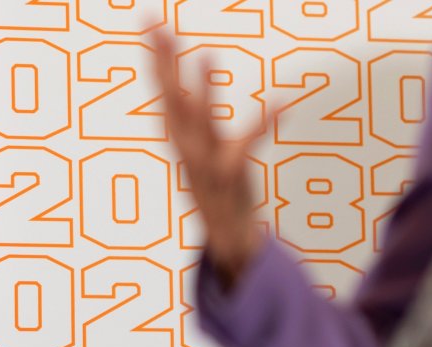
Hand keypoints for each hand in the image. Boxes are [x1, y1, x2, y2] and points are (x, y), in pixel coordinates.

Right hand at [151, 29, 271, 286]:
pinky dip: (262, 124)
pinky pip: (245, 147)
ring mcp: (205, 166)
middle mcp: (187, 151)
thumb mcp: (200, 152)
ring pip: (199, 123)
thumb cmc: (219, 190)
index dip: (156, 58)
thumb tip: (182, 94)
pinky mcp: (230, 179)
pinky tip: (281, 103)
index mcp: (180, 141)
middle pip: (170, 100)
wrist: (229, 239)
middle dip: (164, 63)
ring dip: (201, 90)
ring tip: (206, 53)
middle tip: (158, 27)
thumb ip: (192, 122)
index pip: (163, 92)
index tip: (149, 23)